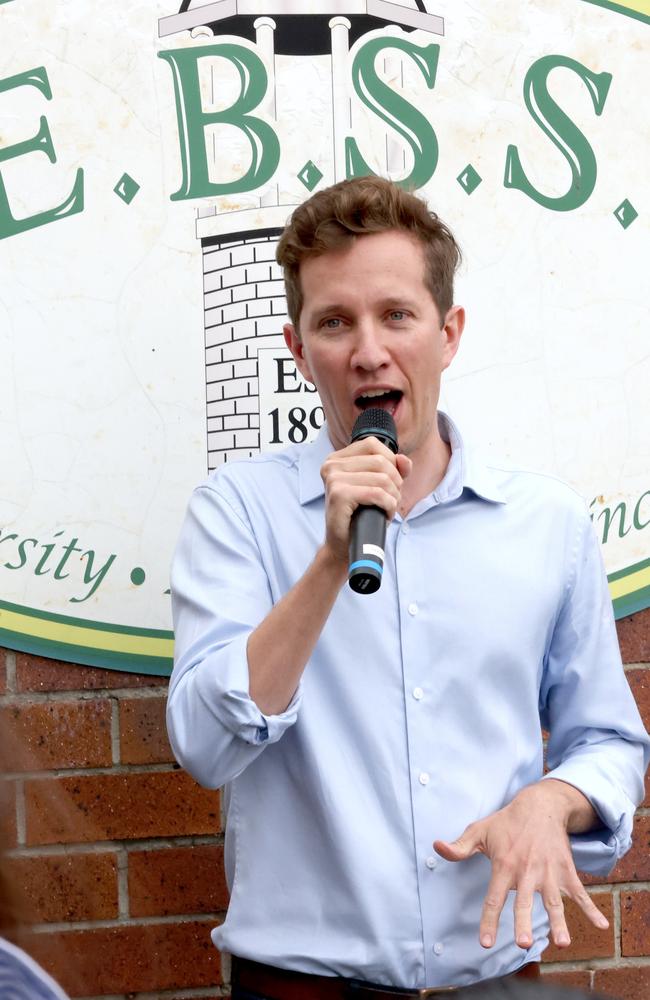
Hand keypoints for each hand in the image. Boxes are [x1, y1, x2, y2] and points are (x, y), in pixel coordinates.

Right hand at [320, 438, 410, 562]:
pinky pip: (377, 493)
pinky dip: (388, 505)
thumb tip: (404, 460)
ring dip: (393, 497)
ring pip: (382, 478)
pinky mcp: (339, 495)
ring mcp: (333, 479)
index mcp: (337, 458)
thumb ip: (393, 469)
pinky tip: (385, 514)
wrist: (343, 545)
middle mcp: (331, 465)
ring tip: (387, 508)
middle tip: (390, 499)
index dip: (390, 462)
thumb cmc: (359, 515)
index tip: (390, 481)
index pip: (373, 444)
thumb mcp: (378, 486)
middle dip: (395, 482)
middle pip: (381, 461)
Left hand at [433, 780, 608, 949]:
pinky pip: (580, 892)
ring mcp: (549, 872)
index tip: (485, 943)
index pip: (494, 898)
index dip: (489, 921)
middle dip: (525, 922)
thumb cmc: (506, 823)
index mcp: (504, 865)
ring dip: (559, 922)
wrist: (540, 805)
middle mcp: (527, 871)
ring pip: (554, 901)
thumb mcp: (479, 831)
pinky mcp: (566, 870)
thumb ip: (459, 847)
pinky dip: (591, 909)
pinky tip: (602, 926)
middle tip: (524, 944)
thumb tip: (436, 848)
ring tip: (561, 943)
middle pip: (525, 902)